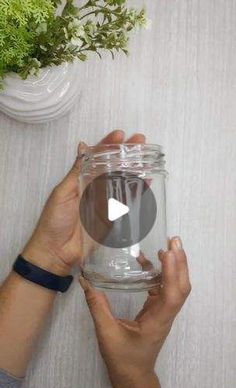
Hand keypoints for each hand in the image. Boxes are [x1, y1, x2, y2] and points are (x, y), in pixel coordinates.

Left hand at [22, 131, 145, 275]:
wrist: (56, 251)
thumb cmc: (53, 222)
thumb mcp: (63, 192)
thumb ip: (76, 171)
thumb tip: (83, 146)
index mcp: (80, 180)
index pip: (97, 157)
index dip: (108, 145)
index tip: (120, 135)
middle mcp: (94, 189)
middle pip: (113, 167)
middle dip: (127, 153)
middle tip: (140, 141)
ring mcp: (104, 203)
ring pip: (122, 182)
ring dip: (135, 169)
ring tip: (146, 158)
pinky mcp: (112, 218)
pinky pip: (126, 202)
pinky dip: (137, 192)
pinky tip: (146, 182)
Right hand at [79, 237, 190, 387]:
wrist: (133, 378)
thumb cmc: (123, 359)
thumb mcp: (106, 333)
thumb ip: (97, 306)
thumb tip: (86, 281)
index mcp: (157, 320)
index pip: (172, 294)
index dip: (173, 272)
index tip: (168, 251)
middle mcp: (165, 314)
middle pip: (181, 286)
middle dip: (180, 262)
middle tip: (174, 240)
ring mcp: (163, 312)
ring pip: (175, 286)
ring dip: (175, 266)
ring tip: (168, 245)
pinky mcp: (157, 310)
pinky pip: (163, 288)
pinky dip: (160, 273)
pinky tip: (148, 261)